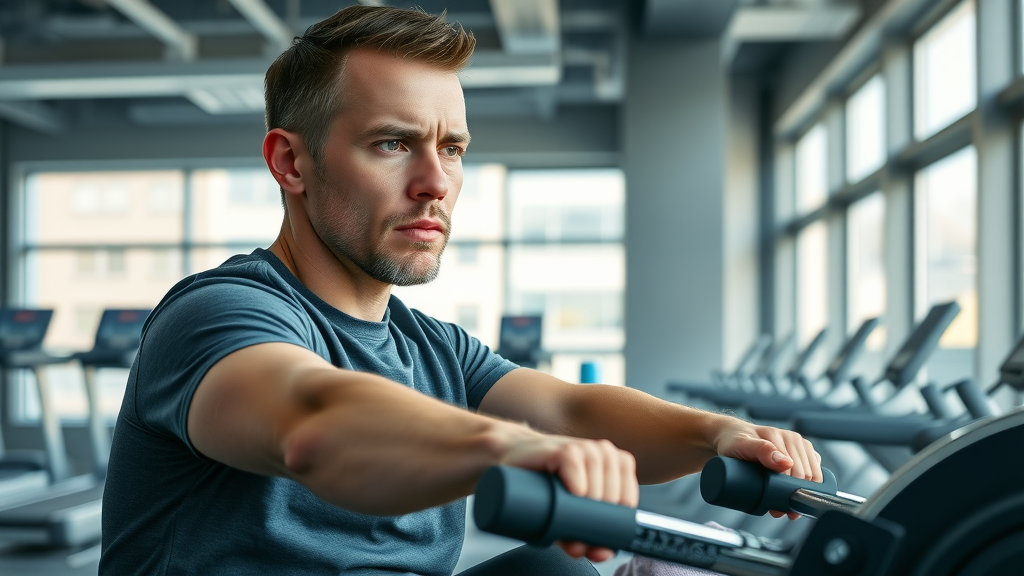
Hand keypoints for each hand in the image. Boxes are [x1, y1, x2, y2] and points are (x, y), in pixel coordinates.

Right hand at [500, 430, 637, 562]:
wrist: (512, 459)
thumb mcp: (566, 514)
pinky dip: (577, 480)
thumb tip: (603, 553)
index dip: (617, 520)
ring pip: (598, 479)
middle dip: (597, 519)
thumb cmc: (544, 485)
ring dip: (588, 502)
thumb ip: (586, 534)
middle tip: (575, 532)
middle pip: (613, 494)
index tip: (601, 536)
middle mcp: (603, 453)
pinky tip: (573, 492)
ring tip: (570, 512)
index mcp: (613, 466)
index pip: (629, 498)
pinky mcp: (562, 447)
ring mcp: (584, 448)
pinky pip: (577, 464)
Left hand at [711, 420, 822, 519]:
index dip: (789, 491)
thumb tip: (786, 463)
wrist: (732, 436)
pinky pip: (815, 472)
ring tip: (784, 504)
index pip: (798, 472)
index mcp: (783, 438)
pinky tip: (792, 493)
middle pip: (806, 477)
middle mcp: (794, 440)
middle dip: (794, 494)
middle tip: (778, 508)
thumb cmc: (735, 442)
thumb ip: (761, 451)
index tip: (778, 506)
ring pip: (814, 477)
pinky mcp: (804, 453)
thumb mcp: (742, 445)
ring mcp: (800, 447)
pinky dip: (808, 487)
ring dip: (802, 492)